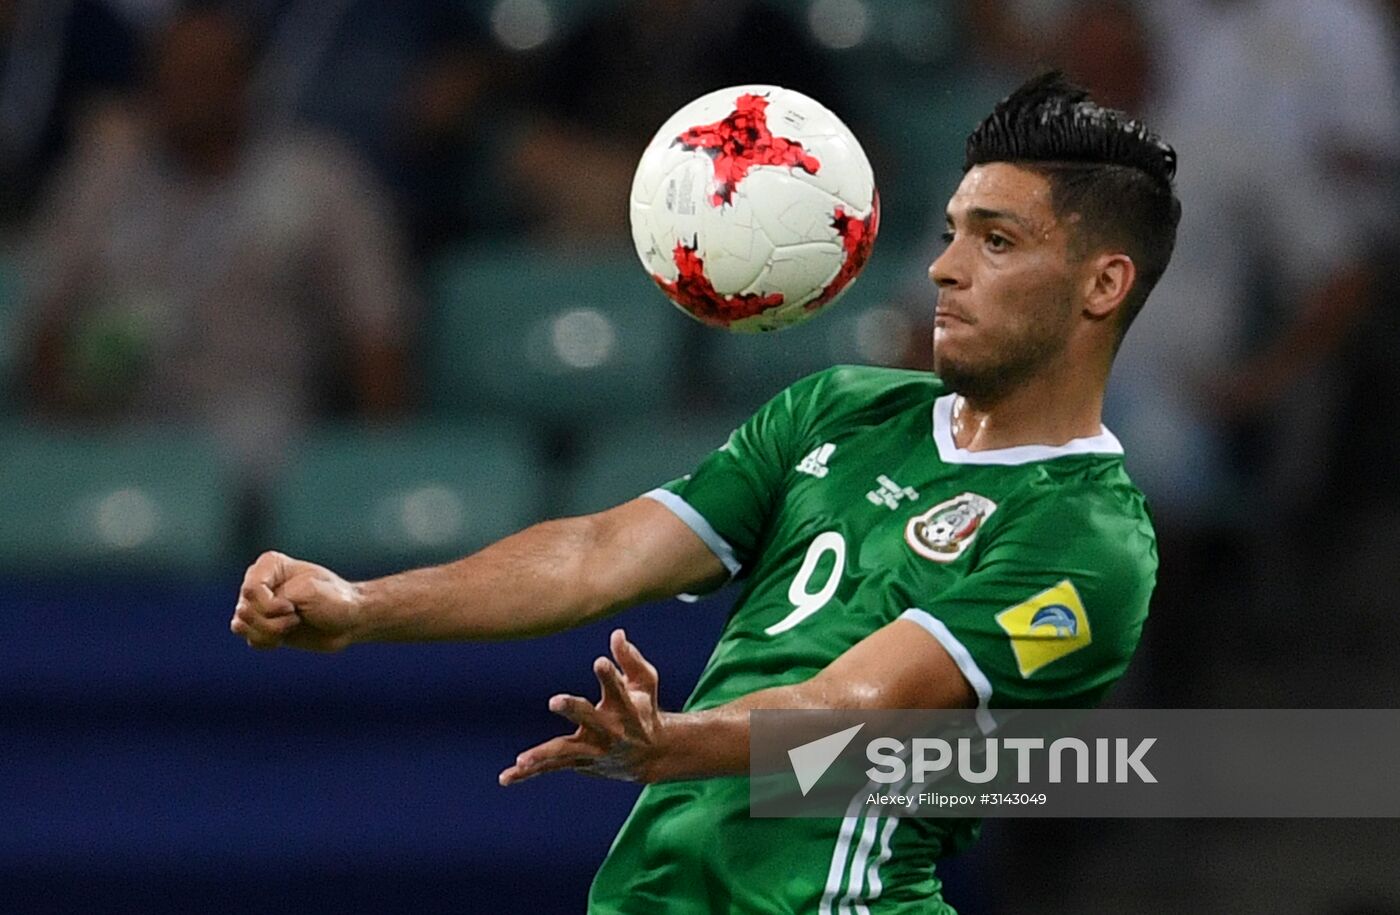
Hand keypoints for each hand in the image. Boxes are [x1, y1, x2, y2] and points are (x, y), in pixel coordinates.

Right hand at [230, 550, 362, 651]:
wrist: (349, 621)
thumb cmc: (335, 600)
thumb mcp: (310, 592)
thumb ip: (274, 601)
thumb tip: (239, 621)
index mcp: (270, 565)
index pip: (250, 589)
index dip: (269, 605)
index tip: (292, 606)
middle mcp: (259, 583)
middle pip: (244, 609)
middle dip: (271, 621)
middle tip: (295, 616)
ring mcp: (258, 605)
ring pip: (241, 625)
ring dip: (269, 632)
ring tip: (292, 625)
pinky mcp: (262, 626)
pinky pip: (250, 639)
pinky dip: (268, 641)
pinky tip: (285, 637)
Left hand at [499, 629, 665, 785]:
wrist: (650, 756)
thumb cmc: (642, 710)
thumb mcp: (645, 682)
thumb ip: (630, 658)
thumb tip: (617, 633)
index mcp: (626, 708)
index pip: (617, 689)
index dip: (609, 676)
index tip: (599, 662)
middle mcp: (609, 731)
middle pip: (590, 719)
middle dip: (573, 710)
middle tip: (554, 700)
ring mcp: (592, 750)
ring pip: (565, 752)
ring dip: (543, 755)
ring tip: (522, 759)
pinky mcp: (579, 762)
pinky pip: (551, 767)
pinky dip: (528, 773)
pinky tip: (505, 778)